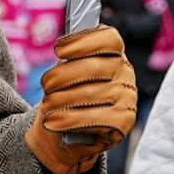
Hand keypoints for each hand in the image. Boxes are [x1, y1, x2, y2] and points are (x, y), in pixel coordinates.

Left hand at [24, 26, 136, 173]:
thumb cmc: (69, 98)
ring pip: (91, 93)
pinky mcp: (124, 121)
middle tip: (45, 84)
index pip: (109, 39)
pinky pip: (94, 119)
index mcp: (116, 55)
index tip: (58, 49)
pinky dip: (69, 120)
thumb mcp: (68, 76)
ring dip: (62, 100)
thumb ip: (69, 62)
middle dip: (63, 75)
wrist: (71, 134)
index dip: (83, 41)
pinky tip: (54, 121)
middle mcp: (126, 73)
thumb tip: (63, 58)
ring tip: (46, 105)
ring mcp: (128, 97)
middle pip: (94, 66)